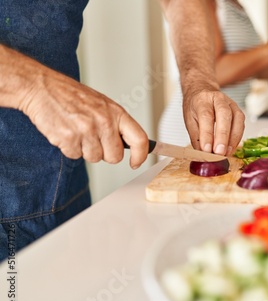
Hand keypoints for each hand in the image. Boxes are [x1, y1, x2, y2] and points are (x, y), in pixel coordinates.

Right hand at [20, 67, 148, 168]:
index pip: (139, 139)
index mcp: (116, 112)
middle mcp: (104, 122)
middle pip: (114, 156)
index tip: (136, 162)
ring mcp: (86, 131)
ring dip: (85, 150)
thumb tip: (129, 144)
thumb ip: (116, 123)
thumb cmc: (71, 95)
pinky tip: (66, 132)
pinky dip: (69, 148)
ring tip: (77, 131)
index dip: (141, 155)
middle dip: (105, 153)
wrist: (42, 87)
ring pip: (94, 158)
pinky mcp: (68, 138)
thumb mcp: (102, 104)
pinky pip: (75, 156)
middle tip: (93, 138)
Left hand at [183, 88, 244, 155]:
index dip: (207, 134)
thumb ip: (196, 137)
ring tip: (226, 153)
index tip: (206, 149)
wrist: (202, 90)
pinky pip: (241, 124)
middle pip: (224, 115)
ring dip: (233, 139)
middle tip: (219, 152)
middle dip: (223, 136)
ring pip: (237, 119)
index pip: (206, 116)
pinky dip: (237, 138)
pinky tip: (231, 148)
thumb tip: (203, 154)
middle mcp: (218, 98)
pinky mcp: (238, 110)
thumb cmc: (195, 106)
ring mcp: (230, 103)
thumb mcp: (189, 120)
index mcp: (202, 99)